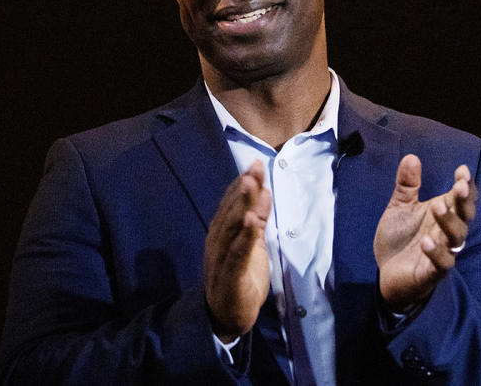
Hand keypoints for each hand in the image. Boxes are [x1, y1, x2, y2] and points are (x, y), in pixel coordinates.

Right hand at [204, 160, 271, 341]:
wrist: (227, 317)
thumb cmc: (240, 277)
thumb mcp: (252, 245)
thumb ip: (256, 220)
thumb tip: (264, 191)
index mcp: (221, 234)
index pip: (231, 204)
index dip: (243, 183)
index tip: (256, 164)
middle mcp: (217, 243)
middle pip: (230, 211)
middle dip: (244, 189)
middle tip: (256, 167)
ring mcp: (220, 260)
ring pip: (231, 229)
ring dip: (242, 207)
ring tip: (252, 186)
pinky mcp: (229, 279)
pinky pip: (236, 256)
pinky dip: (243, 239)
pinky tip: (251, 223)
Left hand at [373, 154, 476, 311]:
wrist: (387, 274)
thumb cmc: (399, 239)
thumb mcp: (399, 208)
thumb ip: (406, 185)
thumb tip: (411, 157)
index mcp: (442, 214)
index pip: (460, 198)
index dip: (465, 185)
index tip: (462, 170)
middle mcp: (446, 233)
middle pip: (464, 216)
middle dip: (465, 201)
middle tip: (459, 186)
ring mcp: (441, 253)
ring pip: (456, 238)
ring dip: (449, 222)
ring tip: (437, 206)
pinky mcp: (431, 273)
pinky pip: (441, 264)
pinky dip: (436, 253)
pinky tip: (426, 242)